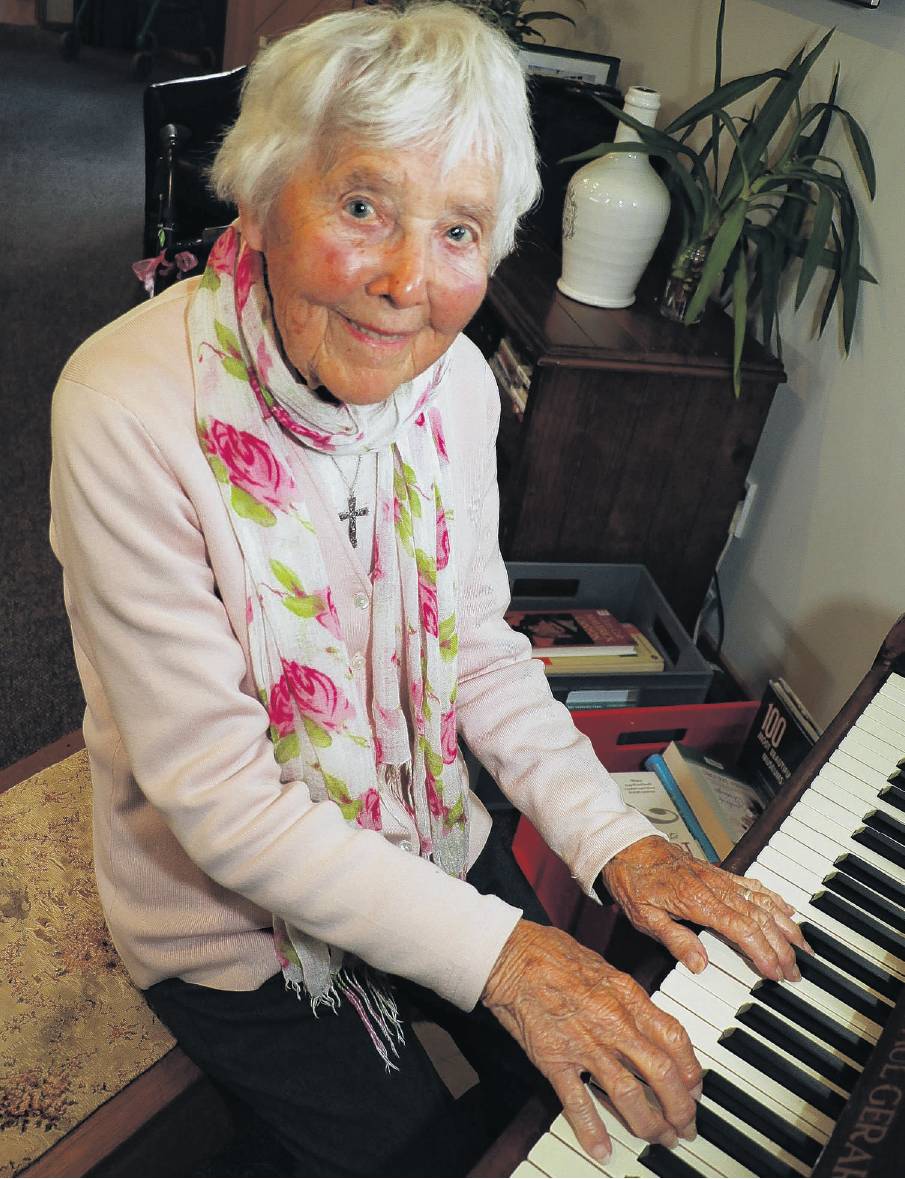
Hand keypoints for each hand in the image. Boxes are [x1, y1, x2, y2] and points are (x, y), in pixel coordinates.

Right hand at [482, 919, 701, 1164]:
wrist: (511, 957)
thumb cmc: (553, 954)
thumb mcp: (603, 967)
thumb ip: (628, 998)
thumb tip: (648, 1022)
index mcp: (627, 996)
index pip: (674, 1038)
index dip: (690, 1070)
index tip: (694, 1087)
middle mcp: (612, 1022)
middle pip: (660, 1073)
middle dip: (679, 1107)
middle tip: (685, 1126)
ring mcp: (584, 1044)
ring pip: (628, 1094)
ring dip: (648, 1123)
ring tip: (658, 1139)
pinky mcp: (554, 1059)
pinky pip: (578, 1102)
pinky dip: (592, 1130)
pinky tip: (602, 1150)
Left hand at [601, 835, 811, 981]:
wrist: (628, 847)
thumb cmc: (634, 881)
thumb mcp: (644, 915)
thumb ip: (674, 940)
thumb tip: (700, 964)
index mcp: (697, 900)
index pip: (741, 929)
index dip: (762, 952)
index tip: (775, 972)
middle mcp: (715, 887)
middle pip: (759, 919)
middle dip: (782, 947)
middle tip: (795, 972)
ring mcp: (720, 879)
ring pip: (763, 902)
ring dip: (785, 926)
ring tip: (803, 948)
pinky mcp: (720, 873)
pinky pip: (754, 886)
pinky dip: (775, 899)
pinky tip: (788, 911)